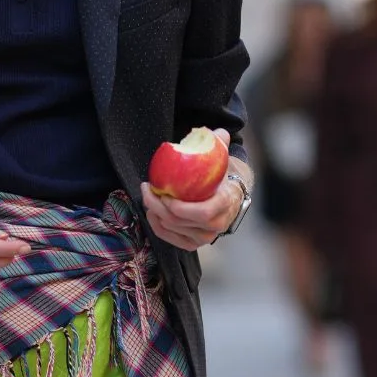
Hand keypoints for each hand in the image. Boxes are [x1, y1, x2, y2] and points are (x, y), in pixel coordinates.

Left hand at [141, 132, 249, 251]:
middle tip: (146, 189)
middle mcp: (216, 225)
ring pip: (172, 228)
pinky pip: (169, 238)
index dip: (179, 206)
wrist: (229, 196)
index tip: (163, 192)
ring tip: (148, 196)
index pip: (202, 212)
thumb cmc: (222, 175)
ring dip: (154, 213)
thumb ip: (219, 143)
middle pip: (179, 221)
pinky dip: (156, 226)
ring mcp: (204, 237)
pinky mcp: (193, 244)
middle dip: (157, 205)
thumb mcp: (222, 158)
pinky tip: (151, 212)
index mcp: (224, 205)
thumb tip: (216, 132)